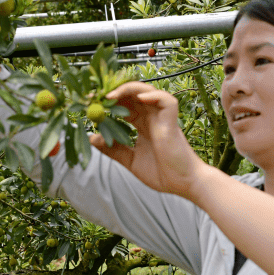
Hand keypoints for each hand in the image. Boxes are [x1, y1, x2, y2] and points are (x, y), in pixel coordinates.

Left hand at [90, 82, 210, 199]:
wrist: (183, 184)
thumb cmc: (162, 173)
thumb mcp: (130, 160)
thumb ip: (113, 149)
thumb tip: (92, 138)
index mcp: (142, 125)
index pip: (123, 105)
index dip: (108, 102)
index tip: (90, 104)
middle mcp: (151, 117)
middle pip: (132, 94)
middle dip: (113, 91)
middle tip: (94, 96)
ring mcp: (162, 117)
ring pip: (146, 91)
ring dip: (128, 89)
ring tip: (109, 96)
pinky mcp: (172, 121)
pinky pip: (165, 100)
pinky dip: (153, 96)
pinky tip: (139, 100)